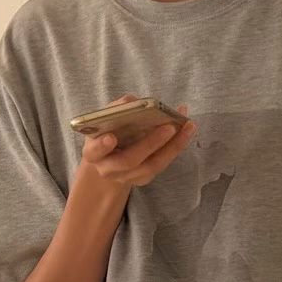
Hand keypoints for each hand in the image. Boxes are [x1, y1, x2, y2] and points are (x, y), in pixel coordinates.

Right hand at [80, 97, 196, 189]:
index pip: (95, 152)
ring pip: (151, 167)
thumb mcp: (104, 119)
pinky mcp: (143, 179)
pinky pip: (161, 164)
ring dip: (172, 147)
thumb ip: (115, 110)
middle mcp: (109, 169)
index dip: (102, 146)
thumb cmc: (107, 131)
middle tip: (168, 127)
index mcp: (94, 153)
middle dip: (150, 144)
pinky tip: (186, 129)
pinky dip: (176, 146)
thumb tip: (135, 102)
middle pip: (129, 161)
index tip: (111, 138)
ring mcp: (128, 177)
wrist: (110, 158)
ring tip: (187, 126)